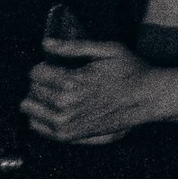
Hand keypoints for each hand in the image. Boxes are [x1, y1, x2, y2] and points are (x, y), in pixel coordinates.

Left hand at [21, 40, 177, 142]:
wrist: (148, 99)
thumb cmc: (131, 72)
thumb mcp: (108, 50)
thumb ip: (74, 46)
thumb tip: (46, 43)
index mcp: (72, 82)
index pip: (35, 72)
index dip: (46, 65)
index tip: (57, 66)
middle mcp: (65, 104)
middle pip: (32, 89)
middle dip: (43, 81)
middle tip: (60, 79)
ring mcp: (65, 122)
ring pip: (29, 108)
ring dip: (39, 99)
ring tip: (57, 94)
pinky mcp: (68, 135)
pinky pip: (36, 126)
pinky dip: (41, 115)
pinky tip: (57, 108)